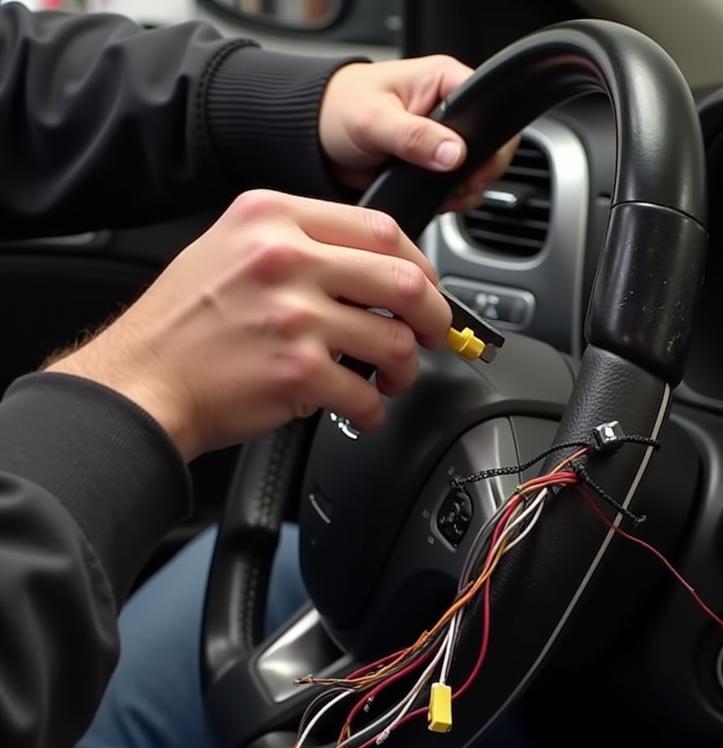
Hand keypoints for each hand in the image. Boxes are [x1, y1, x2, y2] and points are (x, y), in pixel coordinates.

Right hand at [45, 191, 449, 460]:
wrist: (142, 380)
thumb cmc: (185, 323)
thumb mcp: (232, 247)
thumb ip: (299, 242)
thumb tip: (374, 266)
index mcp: (273, 217)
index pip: (381, 229)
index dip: (420, 265)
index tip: (425, 288)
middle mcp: (285, 259)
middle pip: (404, 280)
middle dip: (433, 316)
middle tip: (432, 336)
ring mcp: (293, 316)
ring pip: (395, 341)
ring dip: (405, 369)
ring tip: (389, 379)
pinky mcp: (296, 373)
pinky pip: (365, 394)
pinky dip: (372, 410)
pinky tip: (360, 409)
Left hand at [319, 56, 517, 210]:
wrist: (319, 137)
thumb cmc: (339, 109)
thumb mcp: (374, 120)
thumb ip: (414, 137)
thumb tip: (454, 153)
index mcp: (443, 81)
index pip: (489, 106)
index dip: (491, 143)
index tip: (474, 171)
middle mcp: (449, 110)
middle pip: (490, 145)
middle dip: (478, 173)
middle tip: (457, 188)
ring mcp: (444, 140)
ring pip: (477, 171)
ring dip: (463, 191)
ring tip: (440, 195)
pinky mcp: (435, 166)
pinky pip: (458, 187)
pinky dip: (450, 200)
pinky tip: (433, 199)